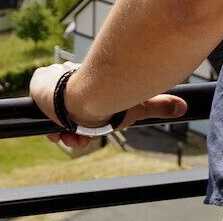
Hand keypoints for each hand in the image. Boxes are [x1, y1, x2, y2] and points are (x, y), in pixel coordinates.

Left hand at [29, 63, 186, 152]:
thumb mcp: (137, 107)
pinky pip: (38, 106)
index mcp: (90, 87)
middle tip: (78, 138)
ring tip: (68, 136)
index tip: (87, 136)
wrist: (87, 95)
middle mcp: (71, 84)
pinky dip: (46, 122)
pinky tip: (55, 129)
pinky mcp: (38, 84)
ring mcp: (53, 84)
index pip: (82, 108)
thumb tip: (184, 107)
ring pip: (53, 113)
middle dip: (73, 131)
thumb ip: (159, 106)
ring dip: (61, 130)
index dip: (84, 127)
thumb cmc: (113, 100)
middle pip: (67, 113)